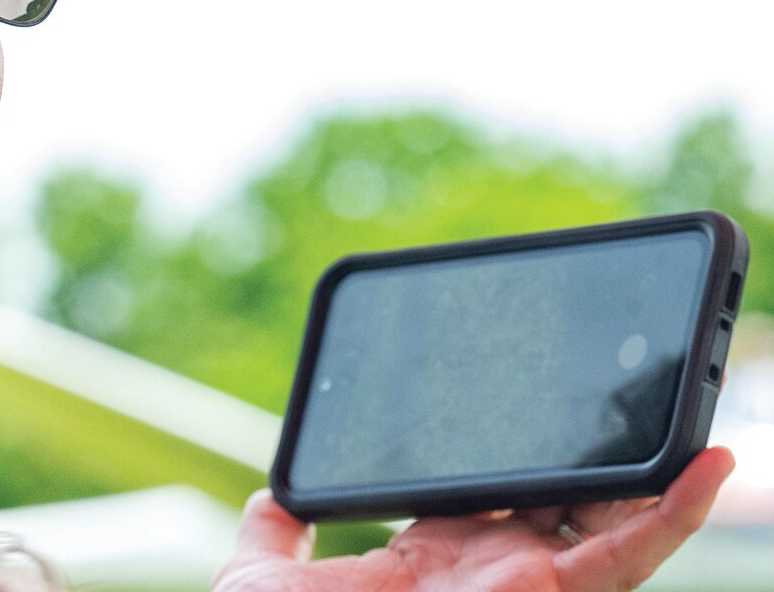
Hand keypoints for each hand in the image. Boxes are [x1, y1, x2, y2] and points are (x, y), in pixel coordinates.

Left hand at [214, 447, 734, 591]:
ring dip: (655, 478)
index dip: (528, 462)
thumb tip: (272, 500)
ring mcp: (525, 586)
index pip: (497, 504)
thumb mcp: (266, 577)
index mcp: (433, 562)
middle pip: (566, 508)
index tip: (545, 412)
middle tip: (637, 400)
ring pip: (614, 527)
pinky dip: (673, 512)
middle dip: (605, 460)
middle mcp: (489, 575)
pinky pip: (629, 554)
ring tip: (688, 421)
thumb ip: (276, 535)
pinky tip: (707, 467)